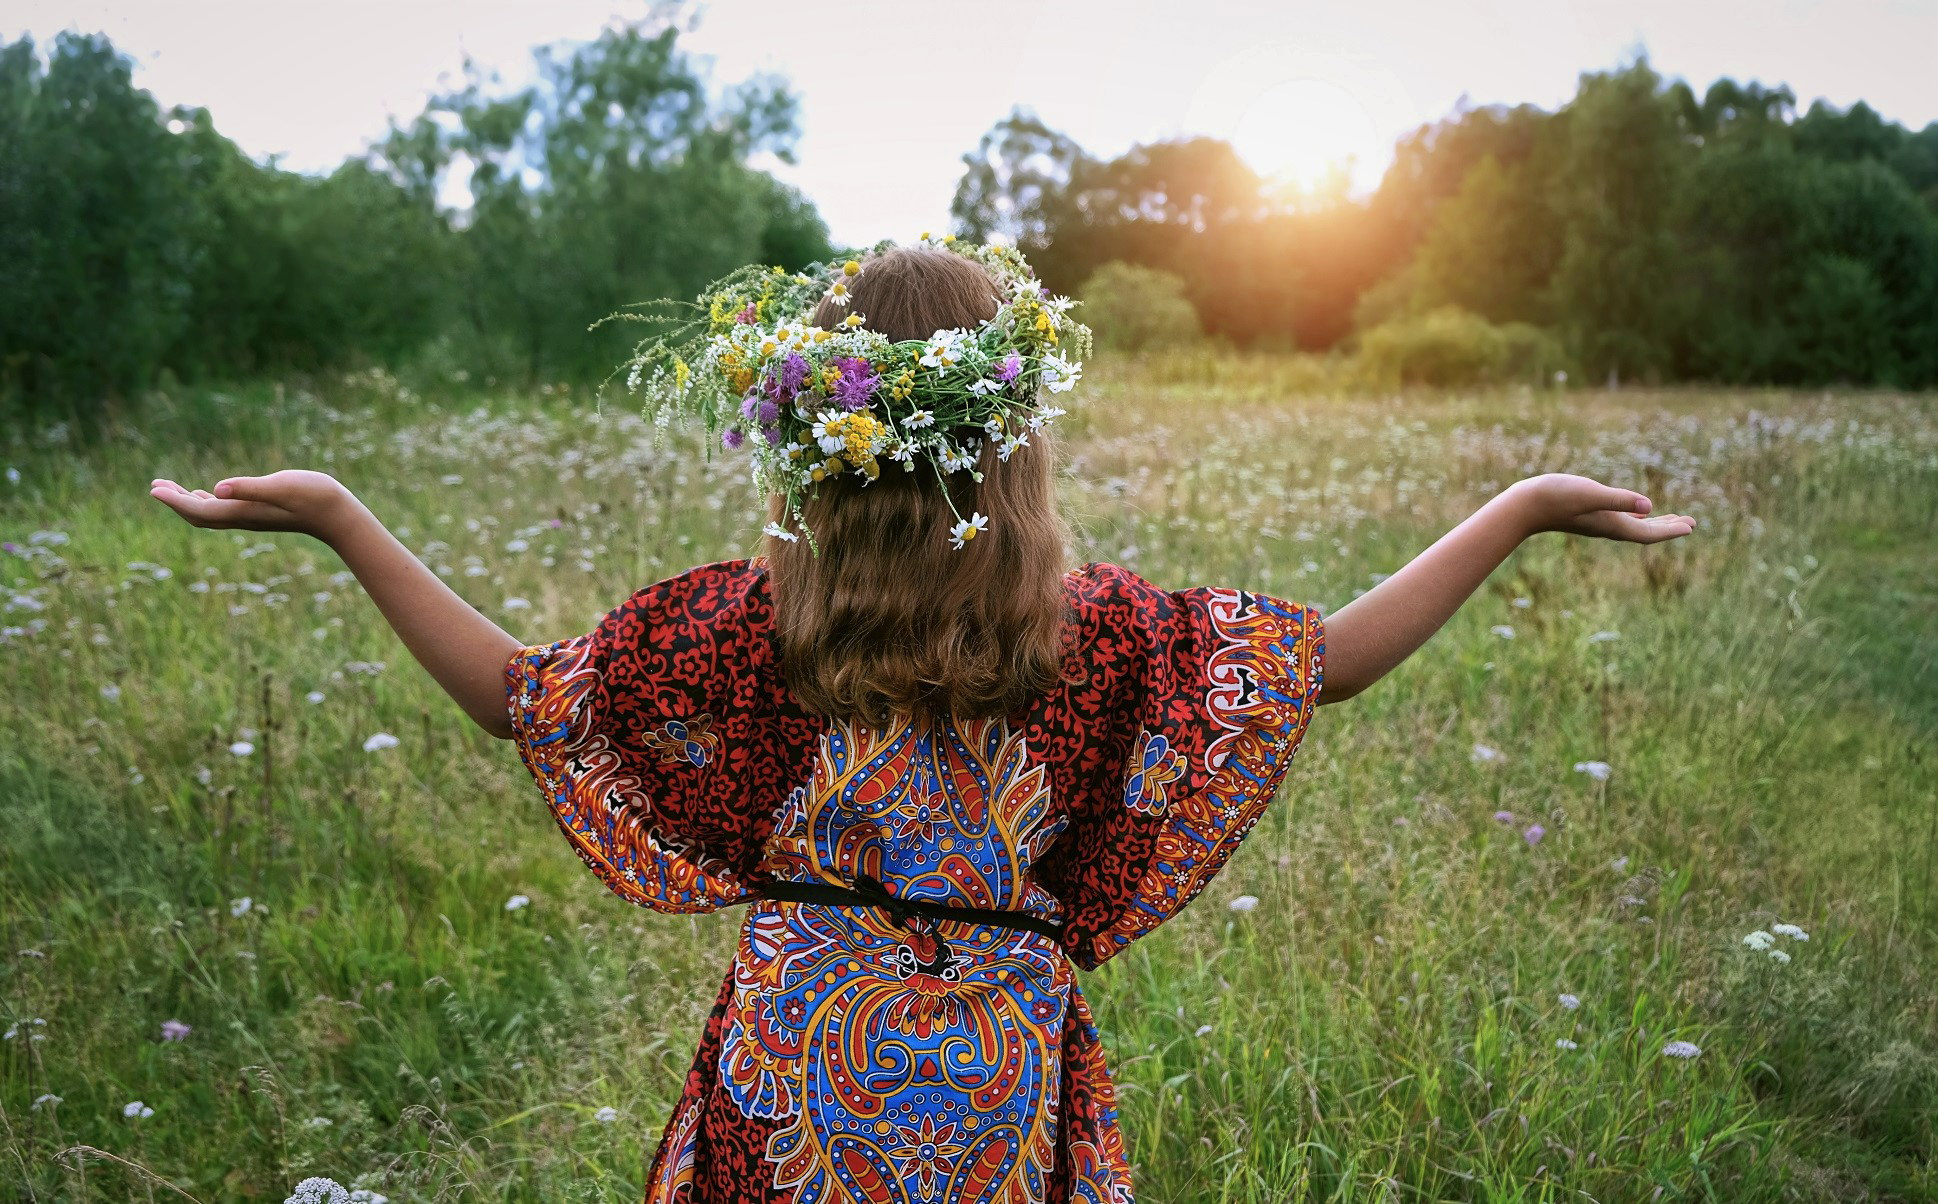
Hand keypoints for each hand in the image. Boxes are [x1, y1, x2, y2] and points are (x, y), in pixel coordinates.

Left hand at [149, 470, 359, 542]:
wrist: (338, 515)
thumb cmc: (314, 497)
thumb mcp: (281, 486)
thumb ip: (249, 488)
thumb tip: (217, 489)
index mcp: (243, 512)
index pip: (200, 510)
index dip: (175, 501)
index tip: (153, 489)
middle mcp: (243, 518)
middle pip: (199, 516)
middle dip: (175, 503)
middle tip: (155, 486)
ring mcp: (252, 516)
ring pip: (210, 514)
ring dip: (188, 503)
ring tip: (170, 489)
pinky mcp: (260, 512)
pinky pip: (225, 511)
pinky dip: (208, 502)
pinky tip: (208, 493)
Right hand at [1506, 473, 1695, 542]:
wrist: (1524, 505)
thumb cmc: (1556, 497)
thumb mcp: (1591, 493)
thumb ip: (1619, 499)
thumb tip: (1649, 507)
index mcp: (1612, 524)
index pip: (1648, 534)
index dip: (1671, 530)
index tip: (1692, 526)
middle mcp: (1608, 527)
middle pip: (1645, 532)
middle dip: (1669, 528)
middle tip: (1692, 523)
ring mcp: (1598, 522)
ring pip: (1634, 526)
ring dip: (1655, 524)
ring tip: (1672, 518)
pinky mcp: (1589, 515)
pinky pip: (1621, 519)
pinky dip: (1636, 517)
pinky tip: (1638, 512)